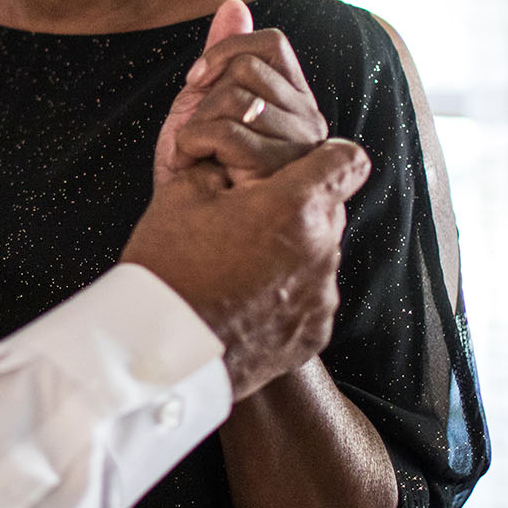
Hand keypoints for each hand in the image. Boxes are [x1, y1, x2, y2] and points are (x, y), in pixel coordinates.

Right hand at [121, 139, 369, 399]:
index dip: (329, 156)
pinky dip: (283, 296)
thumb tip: (230, 166)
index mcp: (293, 207)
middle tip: (246, 220)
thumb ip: (219, 168)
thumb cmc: (168, 270)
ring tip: (236, 269)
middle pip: (327, 211)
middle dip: (293, 208)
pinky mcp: (314, 333)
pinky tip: (243, 303)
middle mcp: (321, 250)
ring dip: (287, 253)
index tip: (310, 164)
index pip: (347, 161)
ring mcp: (320, 297)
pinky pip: (308, 300)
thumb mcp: (180, 196)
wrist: (160, 352)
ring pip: (316, 256)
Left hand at [154, 0, 328, 186]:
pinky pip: (228, 131)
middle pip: (247, 69)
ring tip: (196, 154)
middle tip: (196, 133)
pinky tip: (194, 166)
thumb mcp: (202, 103)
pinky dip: (191, 144)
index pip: (272, 44)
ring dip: (196, 125)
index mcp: (294, 102)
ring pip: (236, 98)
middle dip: (204, 98)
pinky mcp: (282, 177)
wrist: (185, 225)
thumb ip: (222, 55)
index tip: (197, 80)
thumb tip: (235, 3)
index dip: (226, 51)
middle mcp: (308, 122)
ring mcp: (301, 150)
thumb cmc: (196, 168)